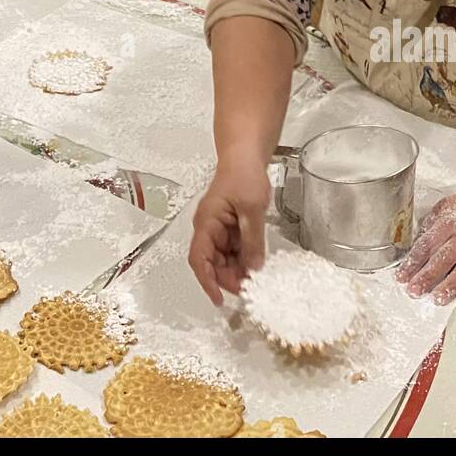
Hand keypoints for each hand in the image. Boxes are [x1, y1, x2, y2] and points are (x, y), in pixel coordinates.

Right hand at [188, 155, 270, 304]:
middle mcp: (209, 229)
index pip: (200, 258)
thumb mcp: (252, 208)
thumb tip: (253, 268)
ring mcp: (219, 230)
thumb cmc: (243, 175)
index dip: (207, 281)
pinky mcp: (230, 229)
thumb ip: (253, 240)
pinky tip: (255, 265)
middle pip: (211, 263)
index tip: (219, 298)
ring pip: (223, 260)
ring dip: (236, 271)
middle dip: (227, 279)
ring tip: (254, 279)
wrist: (245, 157)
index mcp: (207, 224)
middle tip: (247, 288)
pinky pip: (233, 251)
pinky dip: (243, 260)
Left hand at [396, 185, 455, 304]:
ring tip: (437, 298)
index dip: (413, 262)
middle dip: (426, 276)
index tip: (402, 277)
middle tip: (415, 291)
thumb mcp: (448, 207)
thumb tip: (417, 241)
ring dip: (449, 285)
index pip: (427, 245)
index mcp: (449, 223)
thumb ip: (432, 224)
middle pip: (442, 259)